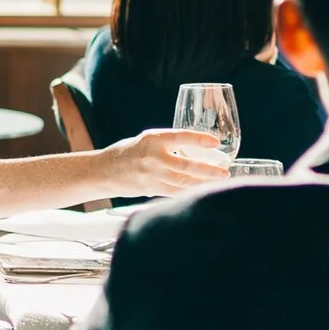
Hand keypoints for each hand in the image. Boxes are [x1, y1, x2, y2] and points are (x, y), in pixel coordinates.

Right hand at [109, 128, 231, 196]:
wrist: (103, 171)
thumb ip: (169, 144)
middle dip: (208, 170)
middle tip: (225, 170)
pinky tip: (204, 191)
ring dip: (204, 182)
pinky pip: (175, 192)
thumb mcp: (147, 140)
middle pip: (186, 165)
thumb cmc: (128, 152)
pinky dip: (191, 191)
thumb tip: (198, 150)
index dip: (199, 139)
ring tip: (220, 181)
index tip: (215, 142)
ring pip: (183, 181)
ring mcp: (151, 175)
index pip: (180, 137)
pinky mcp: (150, 189)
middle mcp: (152, 157)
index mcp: (152, 139)